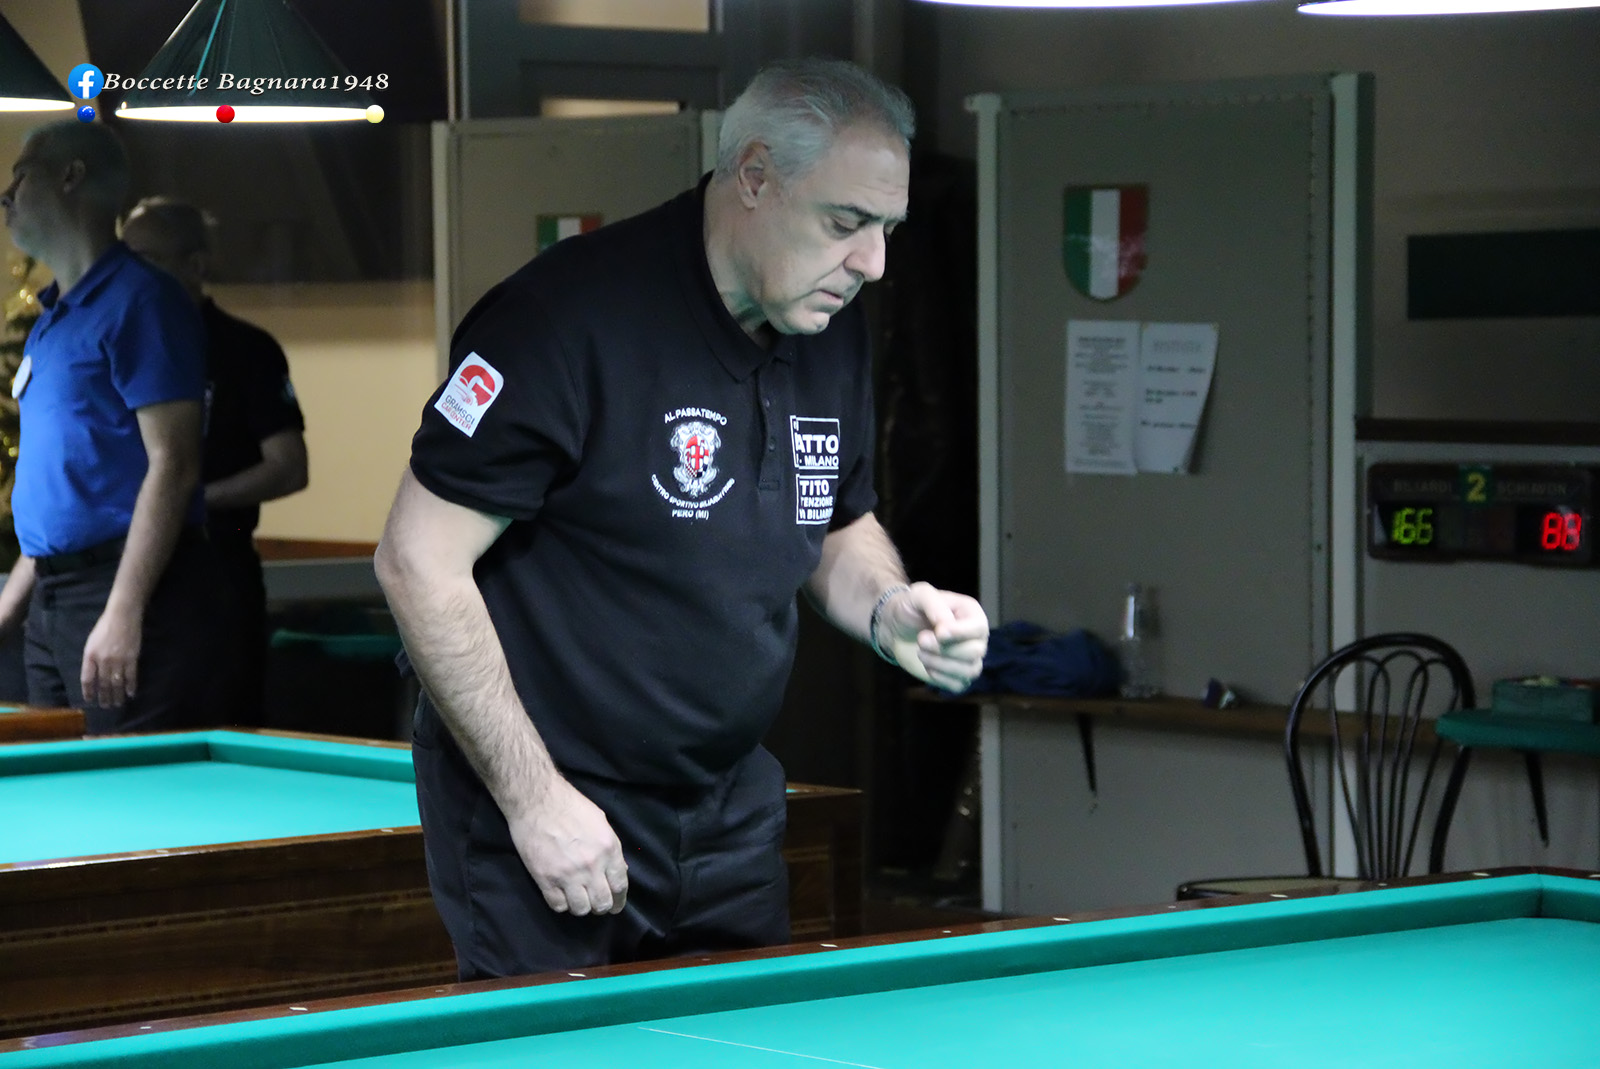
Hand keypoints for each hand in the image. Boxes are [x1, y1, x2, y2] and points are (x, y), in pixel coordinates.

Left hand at [81, 604, 141, 708]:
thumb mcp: (91, 642)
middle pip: (103, 684)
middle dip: (104, 697)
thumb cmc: (105, 627)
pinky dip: (131, 686)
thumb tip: (94, 675)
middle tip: (106, 706)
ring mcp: (118, 660)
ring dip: (117, 695)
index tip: (90, 700)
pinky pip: (131, 676)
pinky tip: (131, 693)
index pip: (87, 679)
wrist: (122, 616)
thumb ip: (91, 659)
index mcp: (90, 656)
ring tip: (118, 704)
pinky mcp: (132, 658)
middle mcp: (103, 661)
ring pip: (117, 683)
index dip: (88, 691)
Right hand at [505, 776, 629, 916]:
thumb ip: (611, 848)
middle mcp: (591, 865)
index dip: (619, 900)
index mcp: (608, 849)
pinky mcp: (545, 879)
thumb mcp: (600, 822)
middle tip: (595, 904)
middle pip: (602, 903)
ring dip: (581, 907)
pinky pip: (558, 906)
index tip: (615, 905)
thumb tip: (618, 870)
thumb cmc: (570, 806)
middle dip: (601, 906)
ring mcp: (567, 874)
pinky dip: (561, 904)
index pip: (620, 886)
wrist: (537, 801)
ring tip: (577, 898)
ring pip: (581, 909)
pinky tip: (561, 895)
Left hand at [879, 582, 988, 692]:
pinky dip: (940, 678)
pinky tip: (927, 665)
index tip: (938, 632)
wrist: (896, 627)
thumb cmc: (911, 607)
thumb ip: (934, 604)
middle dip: (944, 649)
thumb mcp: (920, 594)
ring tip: (920, 652)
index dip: (960, 633)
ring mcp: (968, 659)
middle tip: (921, 639)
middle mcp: (976, 638)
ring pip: (969, 671)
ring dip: (941, 664)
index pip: (979, 628)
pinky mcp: (956, 676)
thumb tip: (946, 626)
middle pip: (975, 652)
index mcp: (972, 614)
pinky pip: (958, 685)